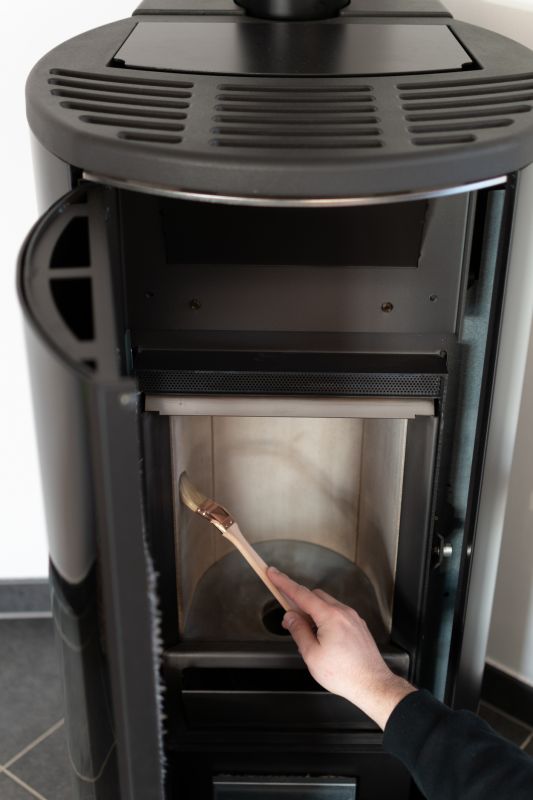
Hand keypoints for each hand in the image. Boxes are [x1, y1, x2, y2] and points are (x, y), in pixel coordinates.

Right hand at [267, 566, 415, 728]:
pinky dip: (325, 618)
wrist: (373, 685)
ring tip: (308, 636)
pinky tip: (323, 638)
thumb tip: (290, 616)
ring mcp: (353, 618)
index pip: (301, 594)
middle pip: (315, 596)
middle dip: (299, 602)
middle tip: (289, 619)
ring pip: (327, 604)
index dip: (284, 583)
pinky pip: (337, 613)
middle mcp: (343, 612)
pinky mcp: (358, 626)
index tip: (273, 574)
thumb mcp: (312, 654)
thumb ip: (298, 631)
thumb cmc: (344, 674)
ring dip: (313, 612)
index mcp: (330, 616)